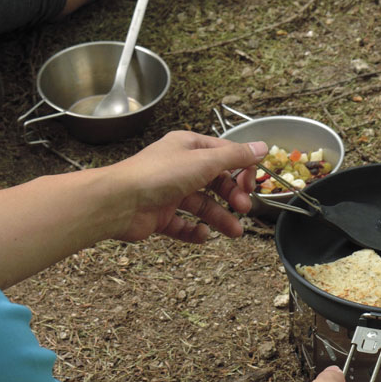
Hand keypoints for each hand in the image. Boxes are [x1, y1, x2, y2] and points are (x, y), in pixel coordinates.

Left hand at [106, 130, 267, 243]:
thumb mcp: (204, 161)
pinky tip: (203, 234)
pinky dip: (196, 231)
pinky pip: (184, 225)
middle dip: (233, 197)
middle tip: (243, 208)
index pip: (225, 156)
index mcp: (189, 147)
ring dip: (221, 218)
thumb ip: (235, 156)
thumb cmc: (156, 175)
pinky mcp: (161, 215)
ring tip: (234, 232)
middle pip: (216, 182)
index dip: (242, 170)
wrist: (119, 201)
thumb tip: (261, 148)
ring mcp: (170, 192)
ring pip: (203, 206)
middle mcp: (180, 167)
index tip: (252, 185)